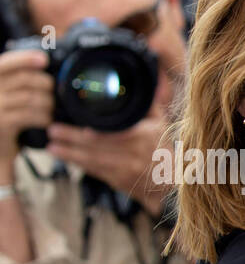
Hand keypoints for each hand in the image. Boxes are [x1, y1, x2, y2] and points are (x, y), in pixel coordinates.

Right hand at [0, 48, 53, 170]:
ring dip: (47, 103)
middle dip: (46, 84)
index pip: (6, 63)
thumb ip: (19, 79)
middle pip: (25, 79)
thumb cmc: (6, 117)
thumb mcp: (7, 93)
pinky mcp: (3, 123)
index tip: (43, 59)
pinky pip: (31, 115)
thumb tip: (42, 61)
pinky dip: (43, 118)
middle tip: (53, 93)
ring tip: (50, 109)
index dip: (25, 59)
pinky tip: (46, 121)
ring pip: (31, 98)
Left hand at [46, 98, 168, 217]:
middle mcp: (134, 154)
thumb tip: (136, 82)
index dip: (97, 133)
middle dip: (73, 139)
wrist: (172, 180)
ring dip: (71, 154)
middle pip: (99, 146)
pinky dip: (79, 165)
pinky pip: (96, 172)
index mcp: (143, 137)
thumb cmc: (163, 147)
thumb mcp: (160, 122)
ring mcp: (126, 169)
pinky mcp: (119, 181)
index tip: (80, 127)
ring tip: (53, 146)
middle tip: (54, 131)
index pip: (117, 133)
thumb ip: (147, 104)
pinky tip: (65, 158)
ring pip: (94, 161)